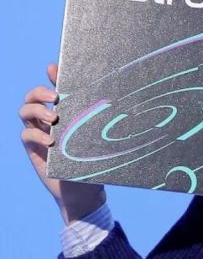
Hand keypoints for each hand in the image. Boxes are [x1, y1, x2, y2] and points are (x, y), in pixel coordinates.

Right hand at [19, 63, 105, 224]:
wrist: (85, 190)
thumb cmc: (97, 160)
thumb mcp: (100, 137)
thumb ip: (101, 120)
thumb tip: (121, 99)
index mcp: (65, 111)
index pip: (54, 87)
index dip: (51, 75)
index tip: (54, 68)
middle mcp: (49, 119)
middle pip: (32, 96)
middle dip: (39, 91)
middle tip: (54, 97)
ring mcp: (39, 133)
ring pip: (24, 111)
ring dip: (36, 110)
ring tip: (54, 118)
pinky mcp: (33, 149)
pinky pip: (25, 135)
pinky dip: (35, 134)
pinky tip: (50, 141)